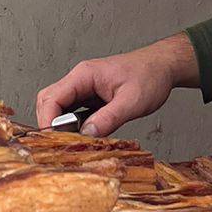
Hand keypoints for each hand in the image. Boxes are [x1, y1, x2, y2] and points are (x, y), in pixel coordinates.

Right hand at [35, 34, 199, 137]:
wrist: (163, 67)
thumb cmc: (150, 76)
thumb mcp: (132, 101)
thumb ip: (109, 119)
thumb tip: (87, 135)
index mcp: (84, 75)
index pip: (52, 97)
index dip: (48, 121)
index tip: (53, 141)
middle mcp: (80, 80)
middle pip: (49, 101)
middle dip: (49, 124)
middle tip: (60, 144)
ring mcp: (84, 88)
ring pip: (59, 107)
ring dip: (61, 126)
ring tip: (72, 143)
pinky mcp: (91, 98)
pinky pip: (73, 112)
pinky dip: (73, 126)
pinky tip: (83, 137)